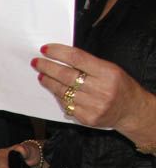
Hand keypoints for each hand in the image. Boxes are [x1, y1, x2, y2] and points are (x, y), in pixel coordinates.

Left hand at [33, 44, 155, 143]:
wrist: (130, 110)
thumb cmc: (118, 85)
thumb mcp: (109, 69)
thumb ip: (88, 64)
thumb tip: (61, 57)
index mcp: (108, 73)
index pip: (77, 58)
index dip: (58, 52)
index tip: (45, 49)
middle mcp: (101, 89)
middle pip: (66, 76)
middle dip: (48, 68)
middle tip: (36, 63)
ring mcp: (94, 106)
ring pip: (63, 92)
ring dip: (49, 83)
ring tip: (42, 76)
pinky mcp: (87, 118)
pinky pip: (66, 105)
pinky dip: (58, 96)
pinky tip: (54, 90)